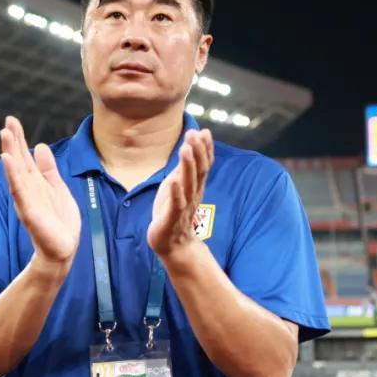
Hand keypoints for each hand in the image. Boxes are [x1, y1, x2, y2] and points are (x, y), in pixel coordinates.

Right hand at [0, 115, 80, 267]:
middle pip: (18, 160)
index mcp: (35, 183)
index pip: (24, 157)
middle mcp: (28, 189)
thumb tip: (40, 146)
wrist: (63, 249)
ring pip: (16, 172)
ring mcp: (26, 199)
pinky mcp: (28, 211)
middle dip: (13, 141)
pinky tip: (7, 160)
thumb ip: (48, 169)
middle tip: (7, 121)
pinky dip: (13, 174)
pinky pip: (19, 190)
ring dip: (10, 152)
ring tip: (4, 134)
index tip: (11, 120)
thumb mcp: (58, 188)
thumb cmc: (60, 222)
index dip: (19, 139)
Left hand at [148, 128, 212, 258]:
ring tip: (185, 149)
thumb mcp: (180, 185)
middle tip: (193, 134)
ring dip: (188, 166)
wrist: (172, 244)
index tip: (204, 131)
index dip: (205, 149)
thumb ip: (187, 167)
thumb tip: (192, 145)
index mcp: (195, 186)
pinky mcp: (171, 218)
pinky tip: (174, 180)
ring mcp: (183, 206)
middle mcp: (192, 195)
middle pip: (199, 172)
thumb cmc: (174, 211)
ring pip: (188, 184)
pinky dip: (175, 192)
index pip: (204, 165)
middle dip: (197, 152)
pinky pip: (175, 204)